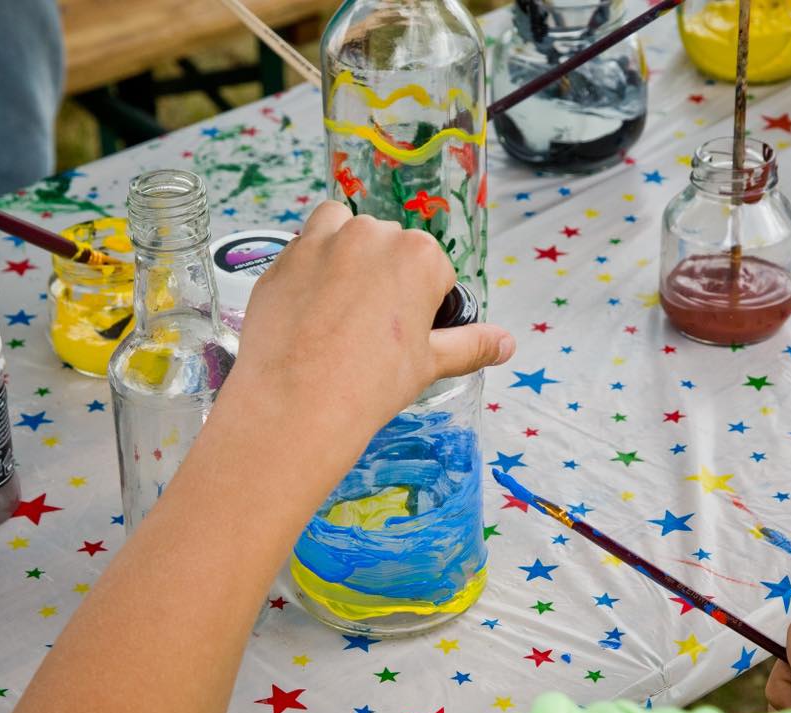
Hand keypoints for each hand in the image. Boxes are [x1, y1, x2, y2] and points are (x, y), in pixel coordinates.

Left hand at [232, 201, 514, 442]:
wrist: (297, 403)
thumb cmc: (370, 384)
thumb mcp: (430, 364)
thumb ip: (471, 345)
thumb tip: (506, 344)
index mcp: (419, 256)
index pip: (433, 272)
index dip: (423, 305)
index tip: (406, 336)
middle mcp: (372, 234)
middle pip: (390, 249)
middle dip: (385, 279)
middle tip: (372, 332)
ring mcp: (322, 241)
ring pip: (345, 231)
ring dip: (349, 255)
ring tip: (342, 309)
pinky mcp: (283, 258)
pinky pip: (305, 247)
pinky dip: (311, 267)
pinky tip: (310, 309)